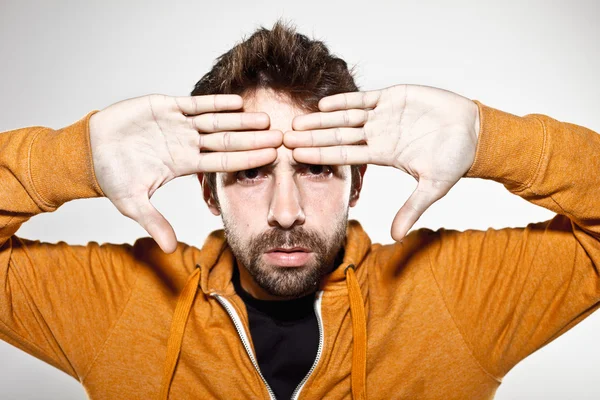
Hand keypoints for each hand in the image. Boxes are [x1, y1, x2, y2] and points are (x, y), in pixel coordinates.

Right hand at [89, 94, 281, 252]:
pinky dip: (214, 101)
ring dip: (240, 120)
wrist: (91, 150)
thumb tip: (168, 250)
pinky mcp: (166, 107)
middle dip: (253, 139)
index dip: (247, 159)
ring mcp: (178, 125)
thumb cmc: (112, 176)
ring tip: (264, 117)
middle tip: (281, 136)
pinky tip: (236, 101)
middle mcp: (187, 144)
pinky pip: (195, 103)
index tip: (272, 157)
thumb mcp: (132, 203)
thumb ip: (154, 222)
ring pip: (216, 121)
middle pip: (227, 141)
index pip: (222, 162)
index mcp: (184, 164)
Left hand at [285, 84, 479, 240]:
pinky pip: (364, 99)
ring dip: (322, 118)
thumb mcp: (432, 187)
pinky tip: (324, 103)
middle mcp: (376, 135)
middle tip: (285, 138)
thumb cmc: (454, 159)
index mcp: (381, 155)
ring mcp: (382, 116)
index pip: (344, 156)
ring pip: (345, 117)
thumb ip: (411, 209)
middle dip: (312, 137)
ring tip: (298, 120)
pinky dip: (345, 100)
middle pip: (337, 136)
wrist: (473, 132)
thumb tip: (395, 237)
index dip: (320, 156)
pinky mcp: (392, 97)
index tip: (296, 157)